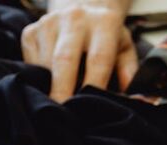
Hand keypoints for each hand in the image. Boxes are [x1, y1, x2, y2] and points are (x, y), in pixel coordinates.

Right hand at [21, 0, 136, 102]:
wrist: (82, 8)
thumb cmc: (107, 38)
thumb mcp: (124, 50)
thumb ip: (130, 74)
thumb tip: (135, 101)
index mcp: (104, 23)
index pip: (98, 59)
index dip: (94, 85)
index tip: (90, 108)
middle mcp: (74, 18)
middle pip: (65, 59)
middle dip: (63, 90)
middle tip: (63, 113)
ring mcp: (49, 23)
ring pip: (45, 63)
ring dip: (51, 87)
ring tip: (58, 106)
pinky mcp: (31, 31)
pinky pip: (31, 62)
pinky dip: (40, 79)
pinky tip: (49, 87)